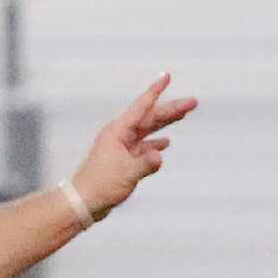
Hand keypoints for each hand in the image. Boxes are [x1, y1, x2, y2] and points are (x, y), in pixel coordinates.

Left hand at [66, 73, 198, 218]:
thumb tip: (160, 155)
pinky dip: (155, 144)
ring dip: (166, 123)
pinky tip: (165, 143)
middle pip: (150, 118)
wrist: (85, 201)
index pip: (141, 107)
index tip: (167, 76)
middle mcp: (121, 135)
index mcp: (118, 132)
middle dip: (171, 109)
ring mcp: (123, 147)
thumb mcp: (127, 173)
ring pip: (149, 131)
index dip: (155, 91)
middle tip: (192, 102)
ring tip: (183, 115)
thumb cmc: (100, 185)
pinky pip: (144, 147)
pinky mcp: (125, 160)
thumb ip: (146, 163)